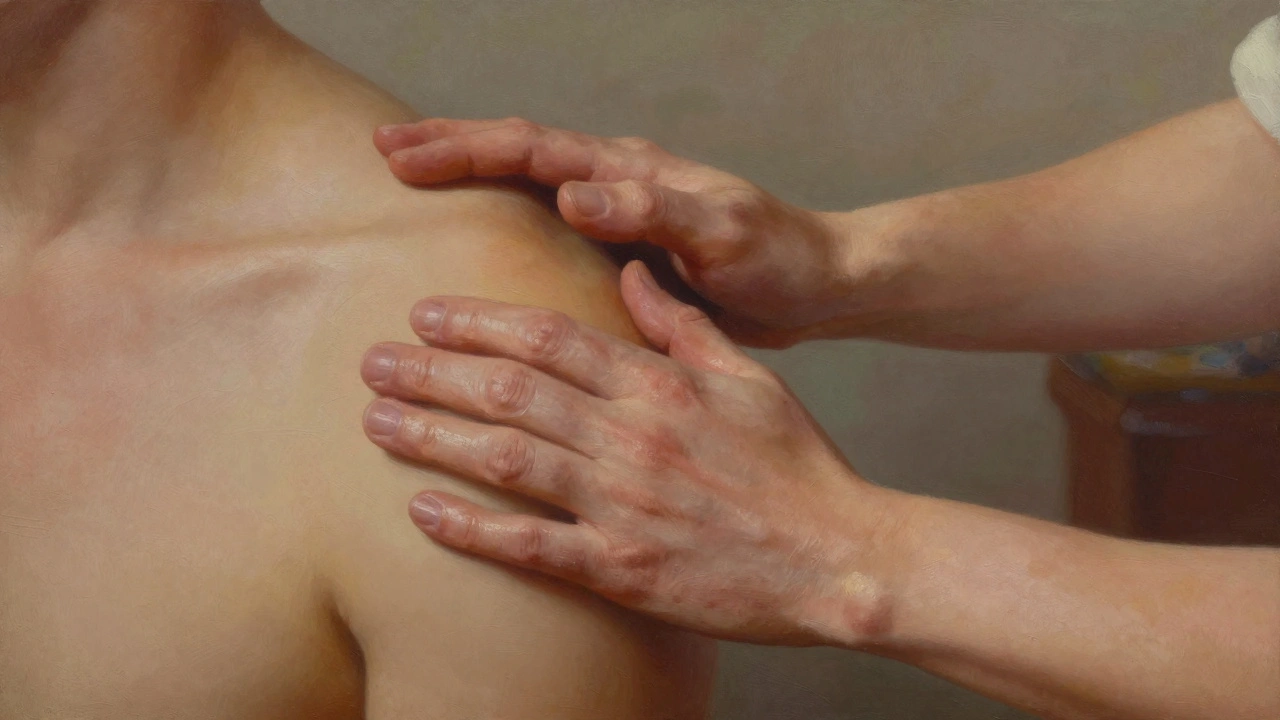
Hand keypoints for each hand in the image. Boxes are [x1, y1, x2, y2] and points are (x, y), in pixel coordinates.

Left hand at [359, 261, 898, 645]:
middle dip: (431, 372)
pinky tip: (421, 511)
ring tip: (375, 422)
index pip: (547, 336)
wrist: (840, 560)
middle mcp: (631, 436)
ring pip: (506, 458)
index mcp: (659, 383)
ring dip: (432, 436)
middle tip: (374, 362)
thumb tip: (632, 272)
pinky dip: (470, 528)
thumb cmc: (799, 466)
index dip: (477, 321)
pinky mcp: (621, 567)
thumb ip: (685, 324)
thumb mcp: (750, 378)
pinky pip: (529, 545)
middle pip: (509, 390)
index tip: (425, 313)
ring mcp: (622, 504)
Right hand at [373, 118, 862, 347]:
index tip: (404, 154)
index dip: (467, 149)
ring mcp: (619, 211)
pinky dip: (507, 217)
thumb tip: (571, 192)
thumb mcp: (723, 236)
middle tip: (384, 151)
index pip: (535, 147)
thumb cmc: (780, 260)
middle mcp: (619, 181)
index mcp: (634, 172)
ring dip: (472, 175)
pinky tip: (481, 240)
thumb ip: (652, 213)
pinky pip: (551, 221)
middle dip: (452, 146)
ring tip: (413, 179)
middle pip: (520, 150)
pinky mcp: (624, 246)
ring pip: (530, 180)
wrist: (819, 284)